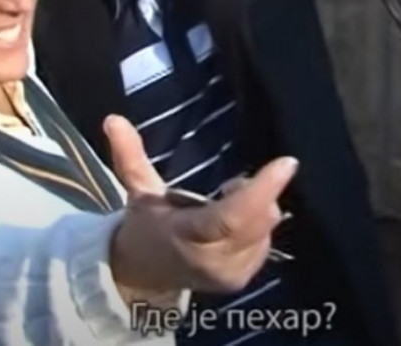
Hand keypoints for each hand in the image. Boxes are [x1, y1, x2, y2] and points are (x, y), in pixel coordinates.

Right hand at [104, 115, 297, 295]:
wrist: (142, 275)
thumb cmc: (146, 225)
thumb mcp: (138, 191)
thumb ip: (129, 155)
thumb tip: (113, 118)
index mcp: (185, 235)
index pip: (230, 216)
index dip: (261, 190)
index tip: (287, 162)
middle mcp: (210, 260)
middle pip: (257, 221)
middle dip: (258, 193)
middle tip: (232, 183)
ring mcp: (228, 275)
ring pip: (265, 230)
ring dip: (257, 209)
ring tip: (226, 203)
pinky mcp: (241, 281)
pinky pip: (264, 243)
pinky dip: (256, 226)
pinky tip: (234, 223)